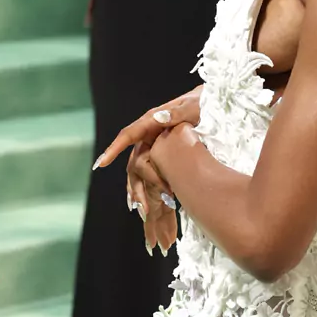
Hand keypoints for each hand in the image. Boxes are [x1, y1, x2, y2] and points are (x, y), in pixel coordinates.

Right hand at [94, 87, 201, 254]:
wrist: (216, 103)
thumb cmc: (204, 101)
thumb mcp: (194, 105)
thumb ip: (177, 112)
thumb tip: (158, 118)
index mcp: (153, 120)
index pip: (129, 135)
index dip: (113, 149)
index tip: (100, 164)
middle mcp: (150, 135)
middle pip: (136, 163)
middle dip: (136, 186)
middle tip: (141, 208)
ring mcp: (157, 147)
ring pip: (142, 174)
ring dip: (143, 194)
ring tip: (144, 214)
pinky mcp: (165, 156)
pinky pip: (154, 176)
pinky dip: (152, 192)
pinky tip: (149, 208)